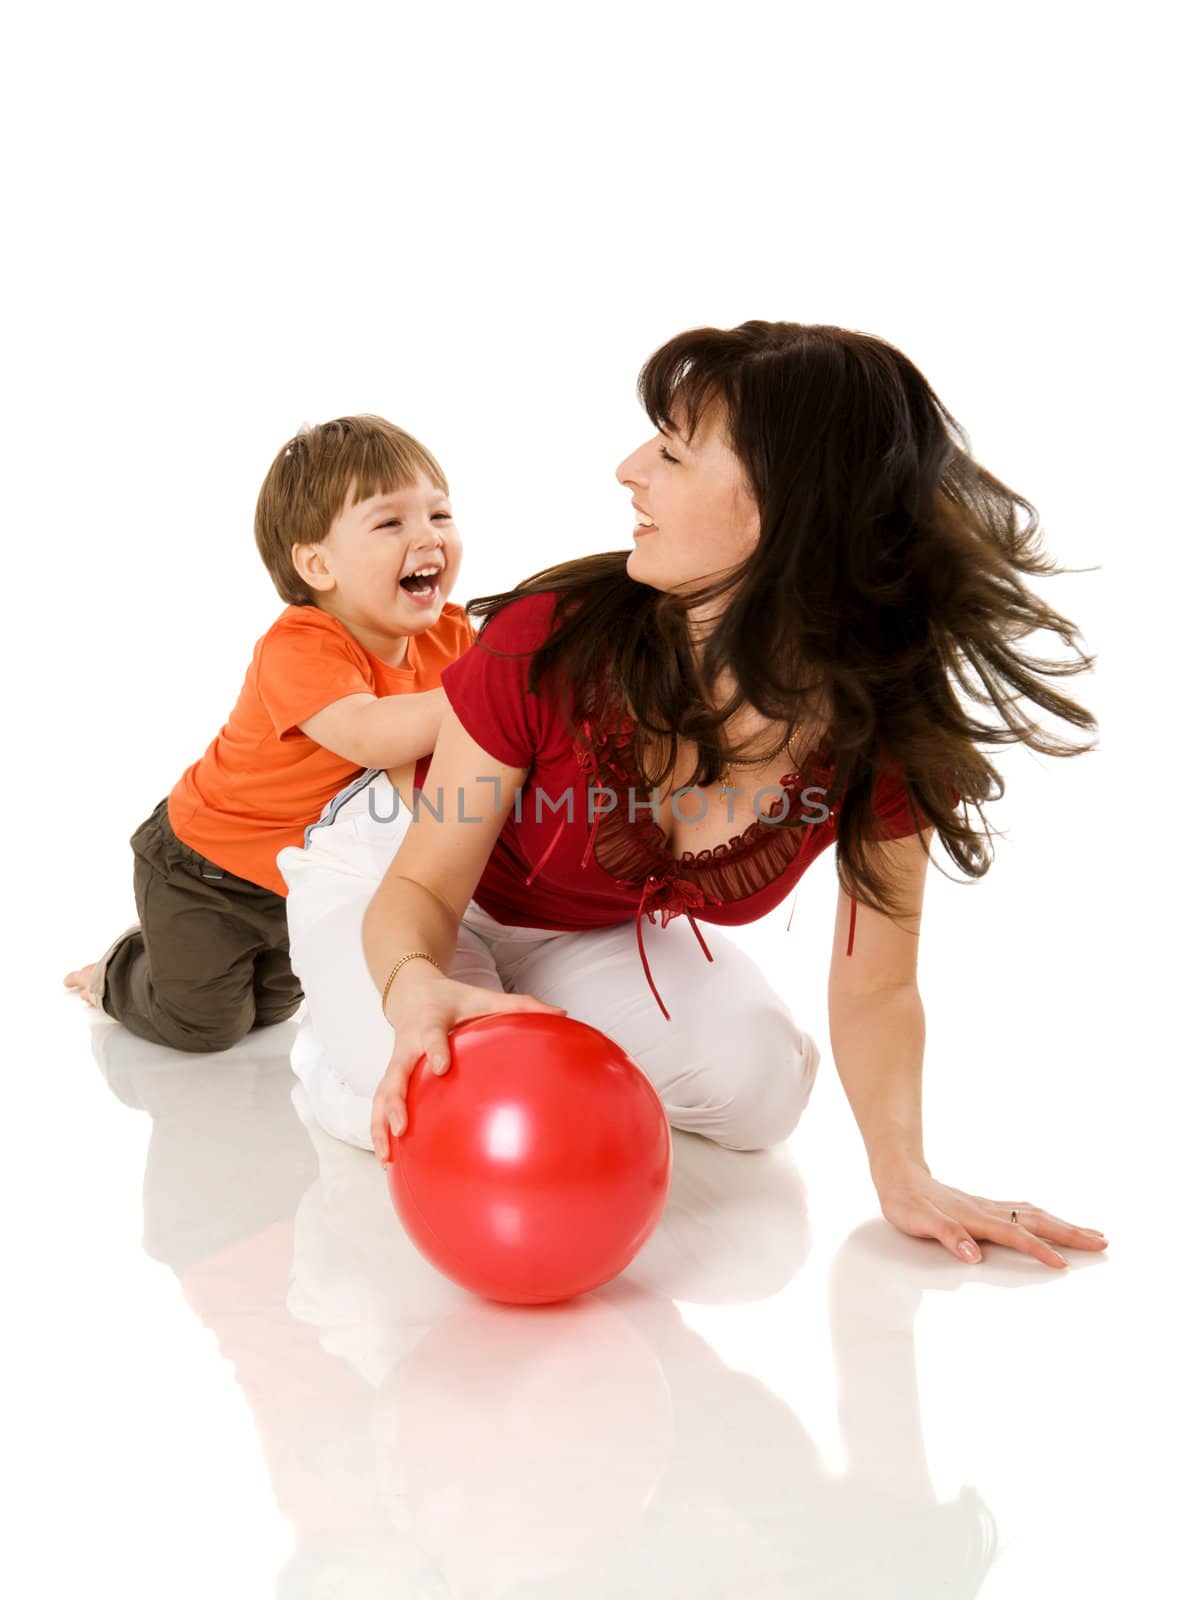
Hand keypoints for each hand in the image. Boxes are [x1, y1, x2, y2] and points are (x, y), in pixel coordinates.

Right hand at [370, 970, 567, 1164]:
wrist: (413, 993)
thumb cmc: (454, 999)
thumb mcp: (484, 996)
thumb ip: (520, 1006)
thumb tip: (562, 1014)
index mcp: (430, 1022)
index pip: (430, 1035)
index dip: (435, 1049)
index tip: (442, 1066)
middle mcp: (407, 1044)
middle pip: (394, 1074)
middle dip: (394, 1101)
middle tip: (401, 1126)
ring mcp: (396, 1062)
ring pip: (381, 1094)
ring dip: (380, 1125)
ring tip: (387, 1156)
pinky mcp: (392, 1077)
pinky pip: (381, 1104)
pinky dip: (380, 1129)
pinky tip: (389, 1159)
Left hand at [873, 1163, 1108, 1267]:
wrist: (898, 1176)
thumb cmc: (906, 1202)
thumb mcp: (919, 1221)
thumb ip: (947, 1236)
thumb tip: (974, 1255)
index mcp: (975, 1217)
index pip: (1015, 1235)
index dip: (1039, 1250)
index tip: (1064, 1264)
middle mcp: (988, 1209)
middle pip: (1036, 1220)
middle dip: (1070, 1233)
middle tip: (1102, 1243)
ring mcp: (988, 1206)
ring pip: (1034, 1214)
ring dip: (1063, 1224)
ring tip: (1091, 1234)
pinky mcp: (985, 1206)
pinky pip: (1024, 1211)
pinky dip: (1045, 1217)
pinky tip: (1051, 1220)